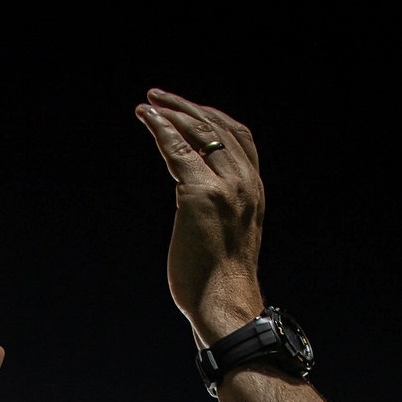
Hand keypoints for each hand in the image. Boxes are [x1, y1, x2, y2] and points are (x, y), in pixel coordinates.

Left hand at [135, 90, 265, 343]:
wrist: (225, 304)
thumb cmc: (220, 282)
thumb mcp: (228, 235)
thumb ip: (217, 208)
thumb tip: (189, 196)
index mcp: (255, 191)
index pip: (239, 138)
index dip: (211, 118)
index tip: (187, 110)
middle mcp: (246, 183)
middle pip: (219, 128)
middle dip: (187, 108)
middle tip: (159, 97)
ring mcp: (225, 187)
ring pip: (199, 133)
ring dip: (172, 113)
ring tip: (149, 104)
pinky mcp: (199, 195)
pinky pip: (178, 151)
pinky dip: (161, 129)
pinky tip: (146, 119)